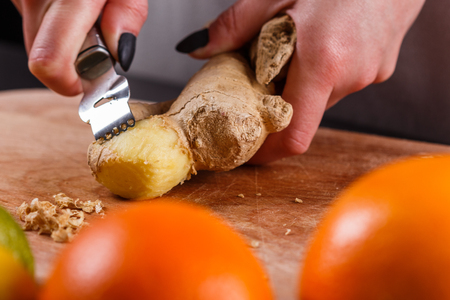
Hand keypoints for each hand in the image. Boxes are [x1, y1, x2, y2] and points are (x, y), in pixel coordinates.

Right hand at [11, 0, 147, 95]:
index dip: (69, 81)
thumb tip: (120, 53)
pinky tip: (72, 10)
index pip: (49, 60)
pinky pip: (33, 23)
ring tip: (85, 18)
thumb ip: (128, 13)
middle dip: (72, 62)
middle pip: (41, 57)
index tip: (87, 81)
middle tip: (96, 42)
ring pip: (36, 42)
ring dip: (63, 44)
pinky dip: (54, 27)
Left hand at [186, 0, 424, 163]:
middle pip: (302, 114)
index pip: (294, 136)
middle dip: (278, 103)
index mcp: (323, 63)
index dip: (267, 151)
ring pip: (321, 98)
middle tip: (261, 78)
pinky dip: (321, 75)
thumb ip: (234, 26)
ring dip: (301, 85)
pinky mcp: (380, 69)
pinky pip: (341, 85)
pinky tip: (319, 44)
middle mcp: (350, 77)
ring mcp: (369, 75)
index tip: (246, 150)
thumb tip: (198, 49)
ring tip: (293, 51)